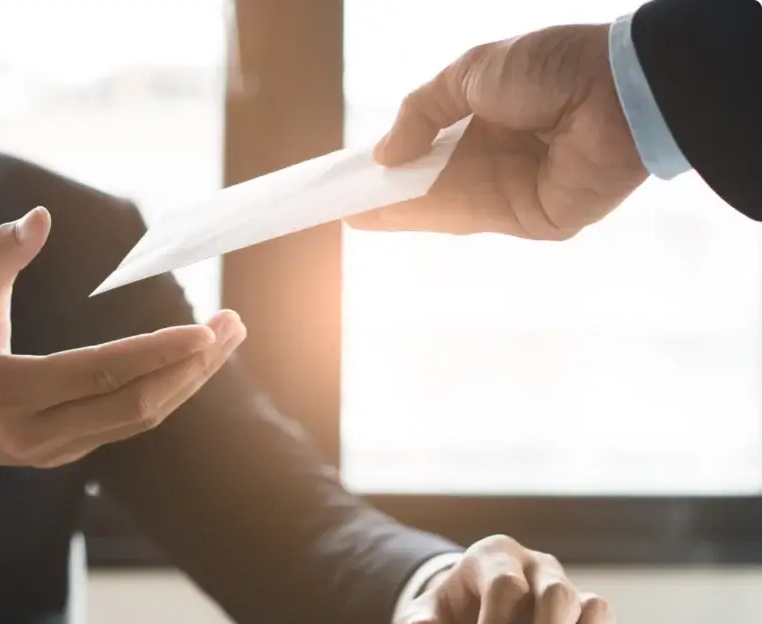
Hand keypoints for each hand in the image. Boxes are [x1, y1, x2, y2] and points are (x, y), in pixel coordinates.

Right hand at [0, 207, 245, 504]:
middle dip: (191, 367)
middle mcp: (34, 432)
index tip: (204, 329)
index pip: (98, 373)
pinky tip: (190, 363)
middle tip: (232, 324)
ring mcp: (52, 451)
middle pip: (134, 405)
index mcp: (5, 392)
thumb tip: (39, 217)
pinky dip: (165, 393)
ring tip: (226, 338)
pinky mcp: (63, 454)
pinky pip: (126, 425)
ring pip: (137, 420)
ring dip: (188, 381)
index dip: (156, 353)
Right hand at [348, 24, 647, 239]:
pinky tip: (381, 216)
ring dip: (395, 208)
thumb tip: (383, 154)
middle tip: (343, 197)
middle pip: (435, 178)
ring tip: (347, 211)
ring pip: (443, 203)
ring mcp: (515, 189)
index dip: (399, 151)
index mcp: (494, 113)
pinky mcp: (529, 219)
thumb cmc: (549, 68)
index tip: (360, 163)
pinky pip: (465, 219)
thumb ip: (422, 111)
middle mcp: (503, 154)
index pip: (436, 138)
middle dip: (390, 187)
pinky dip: (421, 218)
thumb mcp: (470, 73)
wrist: (617, 92)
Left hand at [396, 535, 615, 623]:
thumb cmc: (450, 612)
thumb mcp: (429, 613)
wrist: (474, 610)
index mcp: (494, 555)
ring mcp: (567, 586)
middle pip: (556, 593)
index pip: (505, 585)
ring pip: (591, 606)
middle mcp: (537, 565)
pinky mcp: (587, 612)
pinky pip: (603, 620)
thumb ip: (421, 621)